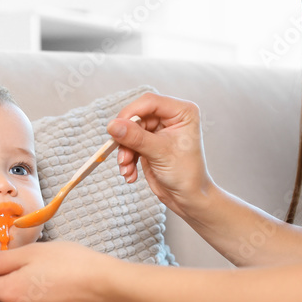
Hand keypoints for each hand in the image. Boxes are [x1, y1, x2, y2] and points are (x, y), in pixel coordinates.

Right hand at [106, 92, 213, 215]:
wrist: (188, 198)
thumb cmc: (186, 175)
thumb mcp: (160, 154)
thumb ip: (136, 138)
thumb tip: (113, 125)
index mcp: (182, 112)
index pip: (150, 102)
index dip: (130, 113)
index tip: (116, 128)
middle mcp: (170, 118)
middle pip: (136, 117)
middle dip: (126, 139)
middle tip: (123, 157)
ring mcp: (158, 131)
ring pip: (129, 132)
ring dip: (124, 152)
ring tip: (127, 169)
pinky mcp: (149, 143)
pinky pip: (129, 144)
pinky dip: (127, 159)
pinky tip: (130, 174)